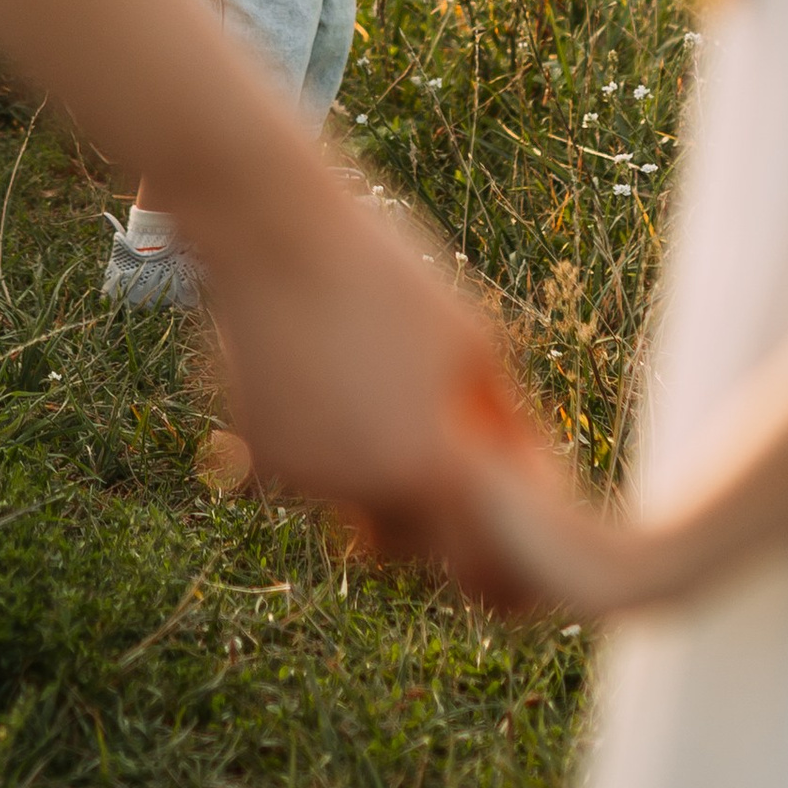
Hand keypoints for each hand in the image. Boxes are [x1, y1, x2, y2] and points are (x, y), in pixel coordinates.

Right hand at [197, 181, 640, 617]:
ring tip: (379, 391)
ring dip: (373, 479)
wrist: (276, 236)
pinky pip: (307, 470)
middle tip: (438, 451)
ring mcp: (304, 475)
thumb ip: (503, 416)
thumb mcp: (470, 340)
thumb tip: (527, 462)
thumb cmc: (389, 276)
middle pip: (404, 543)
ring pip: (352, 505)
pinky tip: (328, 374)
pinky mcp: (259, 448)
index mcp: (427, 467)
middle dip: (425, 514)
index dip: (489, 545)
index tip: (495, 517)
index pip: (474, 552)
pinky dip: (325, 444)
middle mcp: (362, 490)